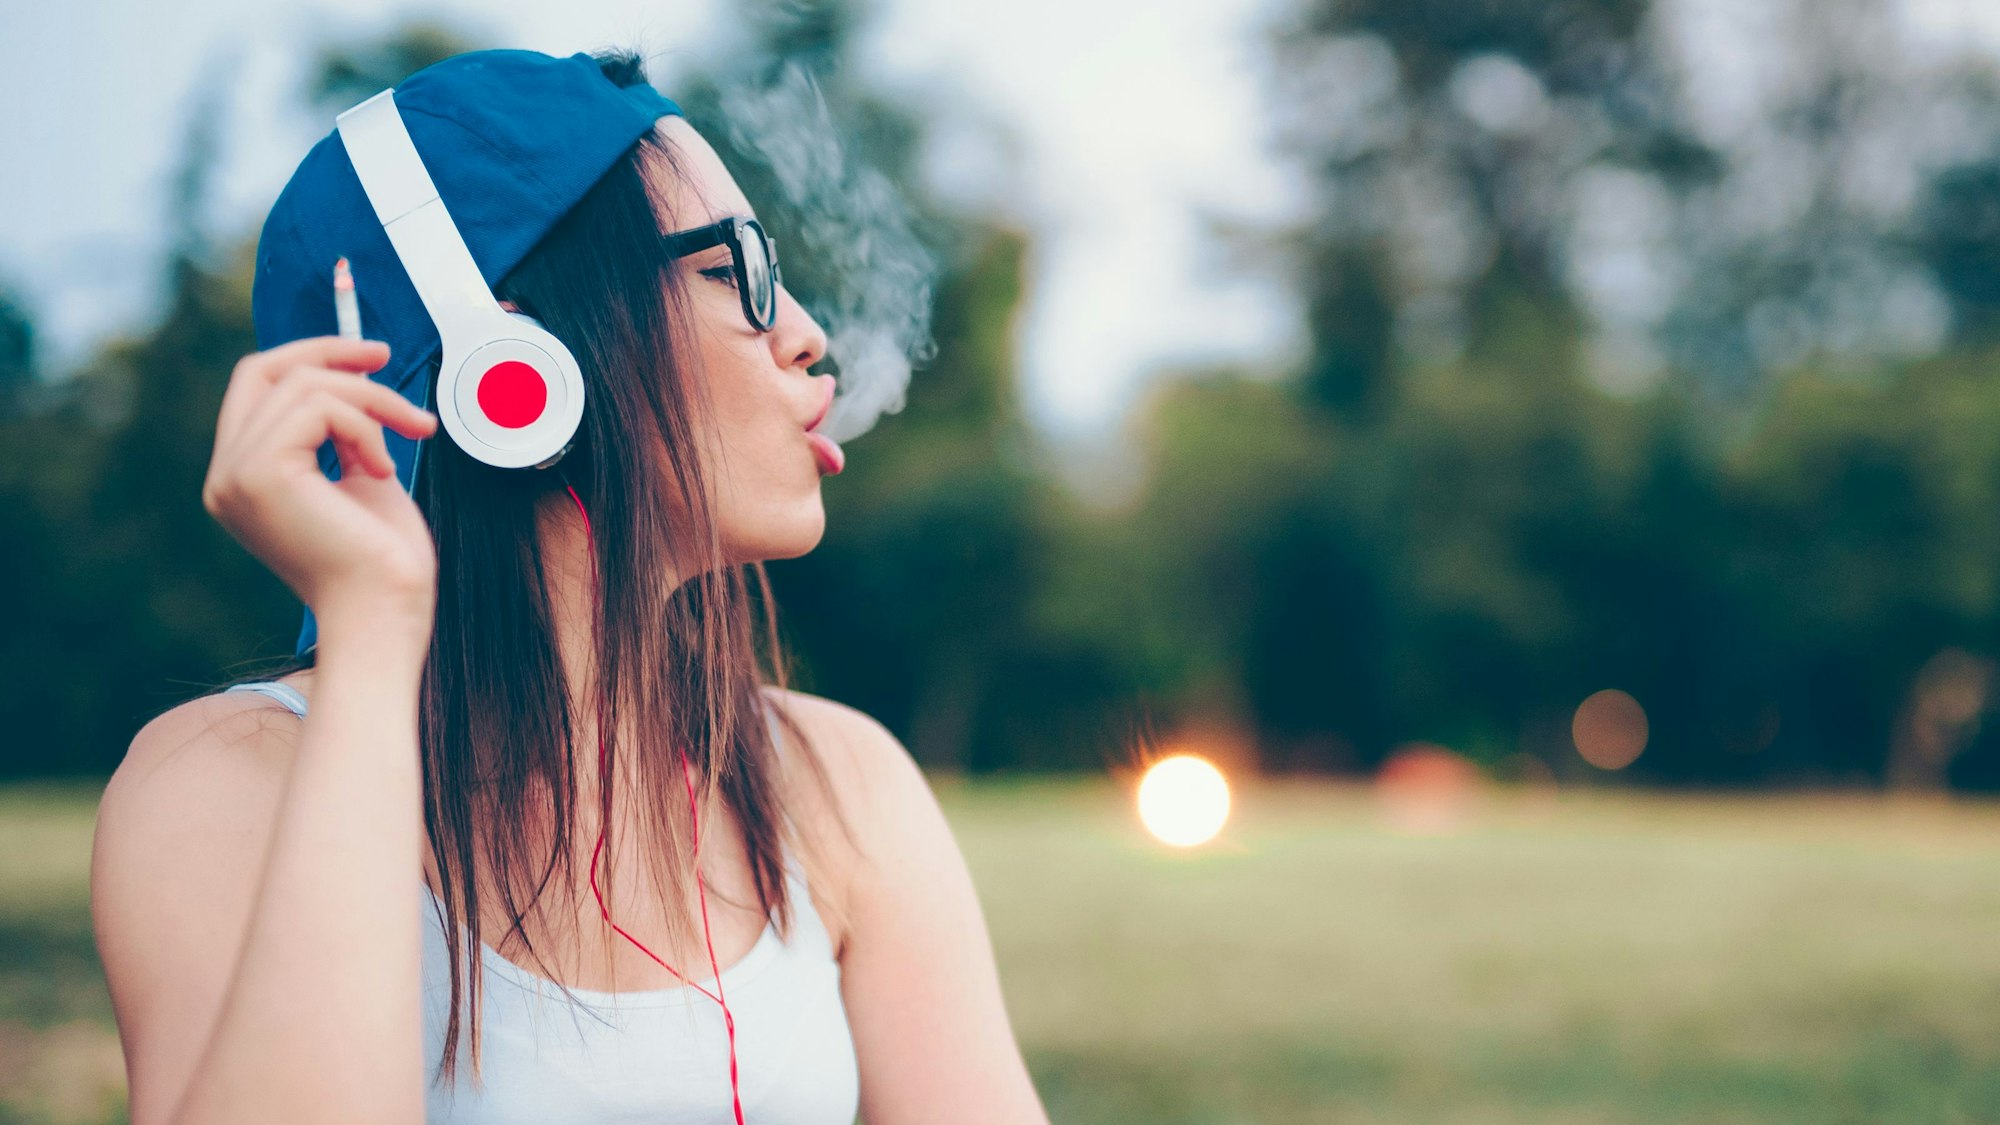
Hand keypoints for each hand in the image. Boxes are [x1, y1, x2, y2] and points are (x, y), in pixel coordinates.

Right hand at [202, 337, 439, 640]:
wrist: (387, 611)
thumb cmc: (385, 559)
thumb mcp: (361, 478)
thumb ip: (342, 434)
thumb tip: (354, 377)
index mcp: (243, 477)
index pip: (257, 387)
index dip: (311, 356)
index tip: (371, 356)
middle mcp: (225, 474)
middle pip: (265, 370)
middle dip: (330, 352)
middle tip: (386, 356)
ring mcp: (235, 473)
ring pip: (304, 385)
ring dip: (372, 400)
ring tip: (410, 436)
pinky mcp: (260, 473)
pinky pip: (320, 407)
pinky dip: (366, 427)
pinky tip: (384, 471)